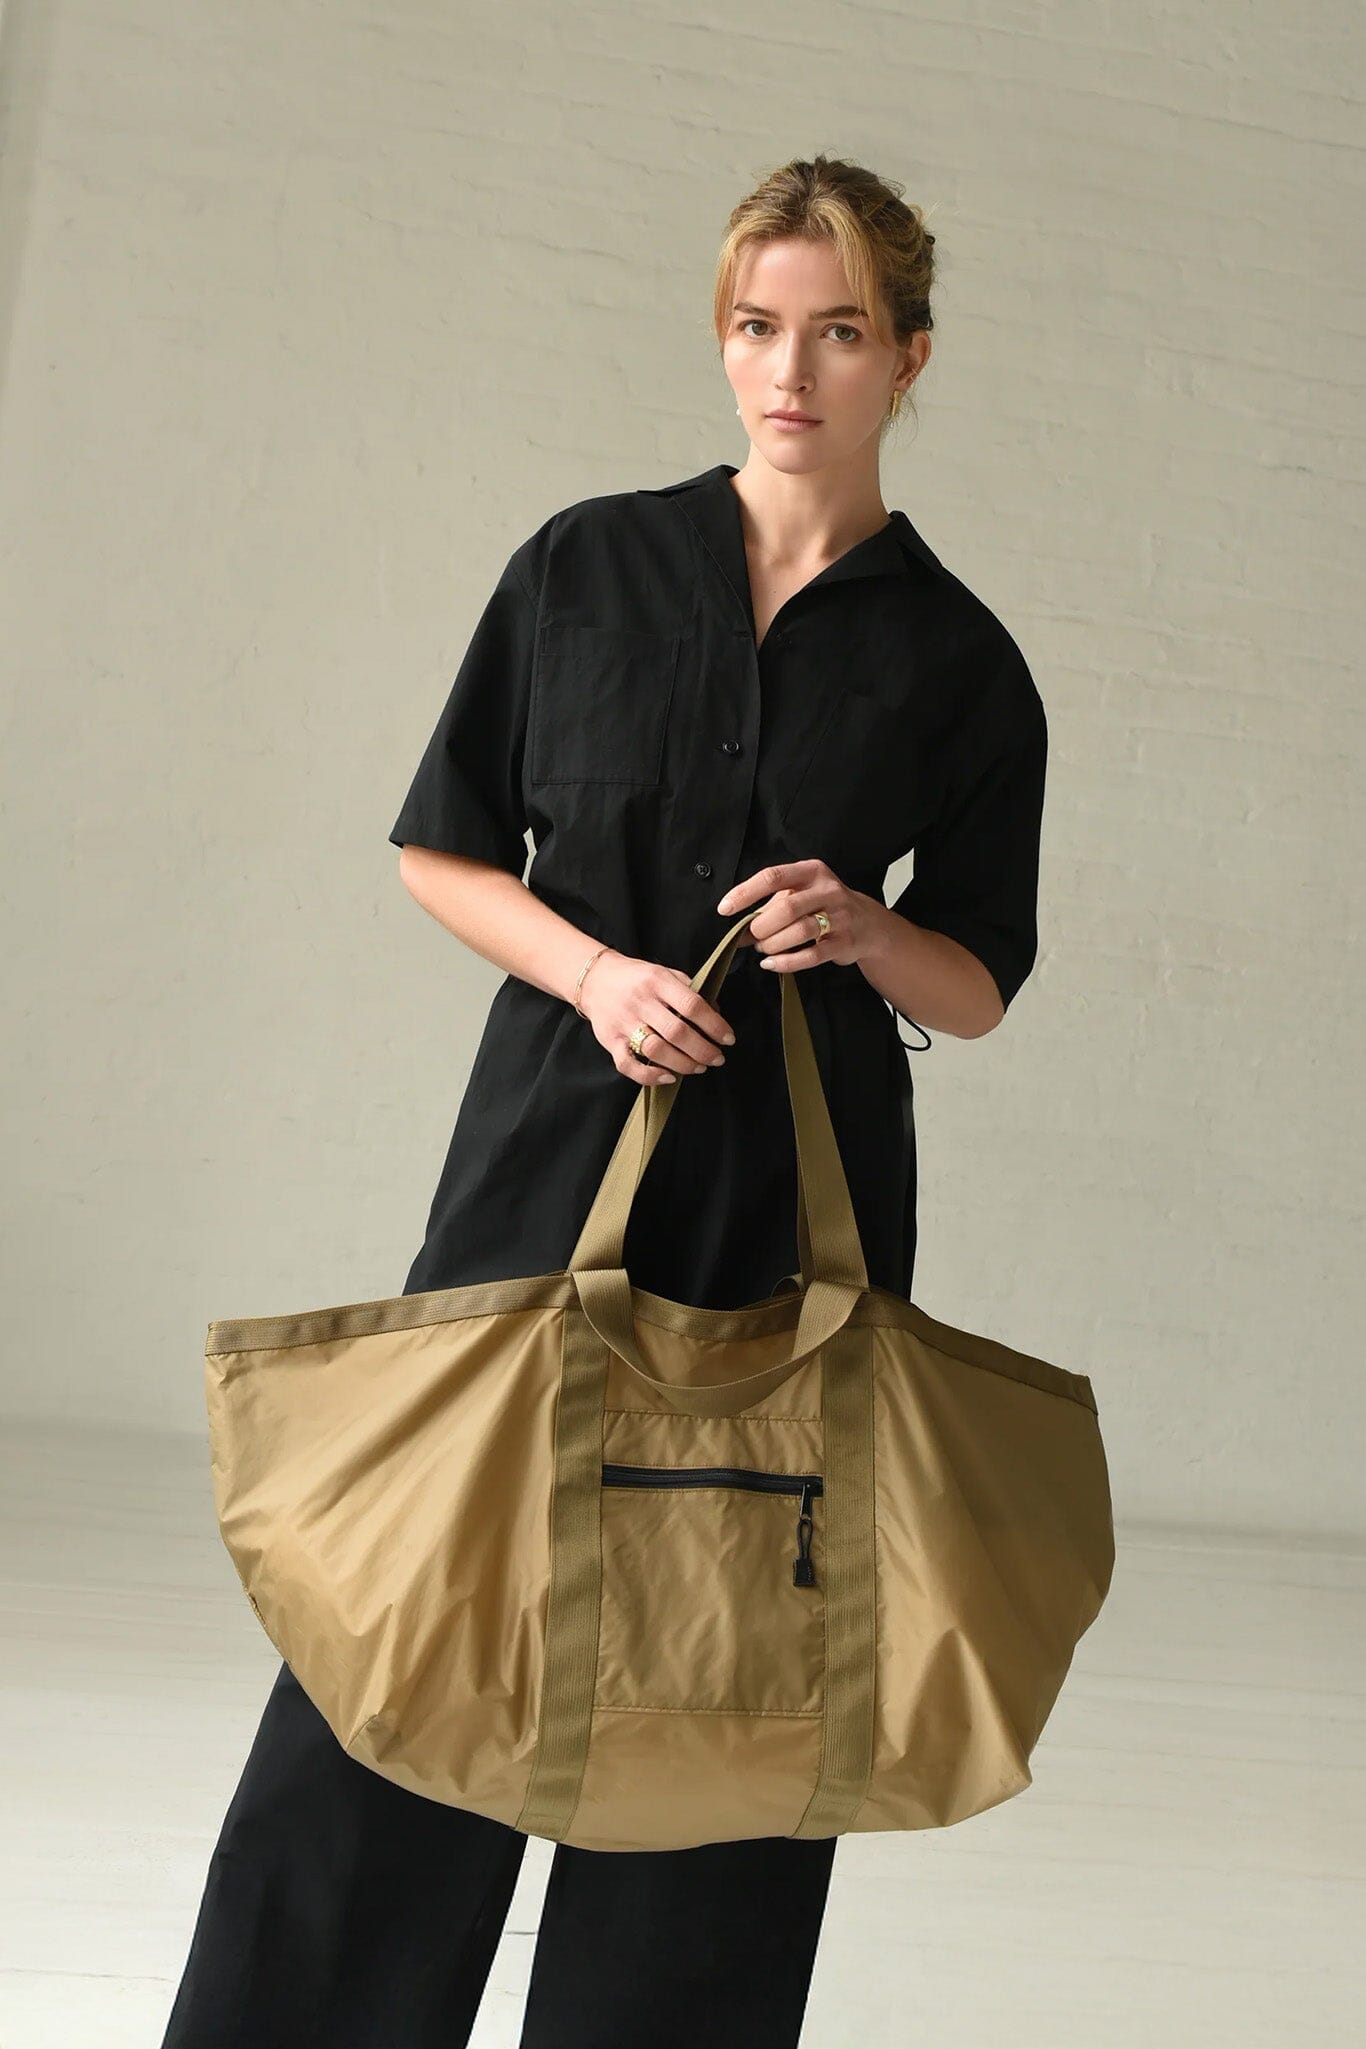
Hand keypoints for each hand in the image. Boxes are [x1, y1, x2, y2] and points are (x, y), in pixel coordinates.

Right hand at [577, 950, 735, 1084]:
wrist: (594, 979)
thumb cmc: (637, 978)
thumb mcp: (665, 973)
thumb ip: (689, 991)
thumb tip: (716, 1014)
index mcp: (658, 981)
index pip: (692, 1006)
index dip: (715, 1025)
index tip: (728, 1039)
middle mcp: (641, 1002)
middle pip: (677, 1032)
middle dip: (703, 1050)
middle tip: (717, 1058)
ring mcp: (624, 1022)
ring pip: (656, 1050)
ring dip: (682, 1064)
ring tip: (699, 1067)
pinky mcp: (611, 1041)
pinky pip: (628, 1065)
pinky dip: (649, 1076)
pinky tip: (668, 1077)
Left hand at [716, 860, 874, 972]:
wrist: (868, 924)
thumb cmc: (824, 906)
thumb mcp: (800, 893)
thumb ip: (771, 906)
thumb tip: (738, 928)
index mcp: (811, 871)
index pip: (772, 877)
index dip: (745, 893)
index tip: (725, 908)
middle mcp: (827, 890)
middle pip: (786, 908)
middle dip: (762, 926)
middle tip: (753, 936)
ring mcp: (840, 916)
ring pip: (799, 931)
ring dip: (774, 944)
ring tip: (764, 949)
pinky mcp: (844, 942)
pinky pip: (811, 955)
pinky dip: (787, 962)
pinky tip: (772, 964)